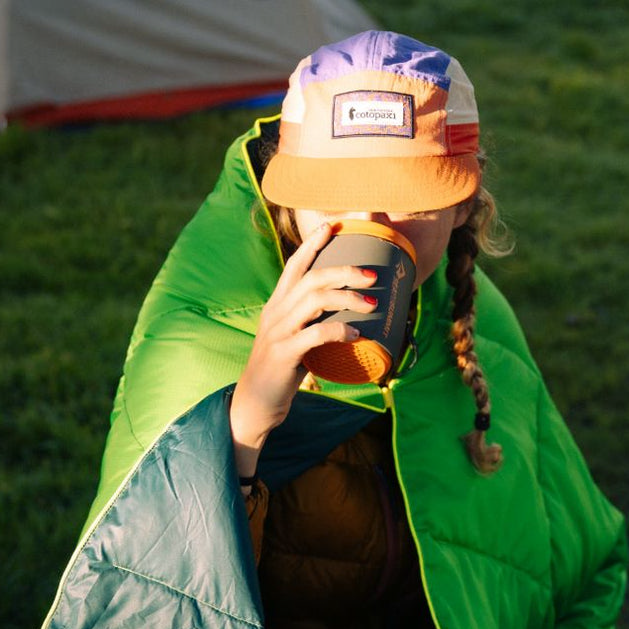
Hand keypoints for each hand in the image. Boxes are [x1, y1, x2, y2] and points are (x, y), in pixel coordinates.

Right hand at [229, 222, 377, 471]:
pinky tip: (356, 334)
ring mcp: (278, 332)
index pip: (294, 266)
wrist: (256, 403)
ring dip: (347, 298)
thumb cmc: (282, 371)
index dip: (313, 244)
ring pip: (314, 301)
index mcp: (277, 305)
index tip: (332, 225)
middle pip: (312, 278)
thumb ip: (313, 324)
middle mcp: (275, 312)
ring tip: (371, 303)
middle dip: (344, 270)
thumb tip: (349, 316)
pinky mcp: (284, 354)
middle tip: (372, 274)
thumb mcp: (295, 339)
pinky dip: (339, 330)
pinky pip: (315, 335)